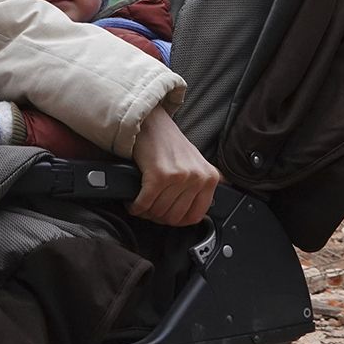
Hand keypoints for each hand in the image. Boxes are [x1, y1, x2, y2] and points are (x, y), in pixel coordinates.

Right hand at [130, 106, 218, 226]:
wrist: (152, 123)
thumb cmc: (170, 143)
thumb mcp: (196, 164)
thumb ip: (201, 187)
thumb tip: (202, 213)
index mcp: (210, 177)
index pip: (195, 216)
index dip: (177, 221)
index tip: (166, 217)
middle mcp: (197, 178)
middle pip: (174, 217)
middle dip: (158, 216)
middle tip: (149, 209)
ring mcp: (179, 177)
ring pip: (158, 211)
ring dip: (145, 212)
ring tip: (141, 204)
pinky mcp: (159, 176)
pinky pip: (145, 203)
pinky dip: (135, 206)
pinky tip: (133, 202)